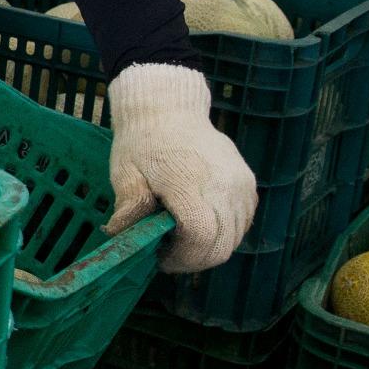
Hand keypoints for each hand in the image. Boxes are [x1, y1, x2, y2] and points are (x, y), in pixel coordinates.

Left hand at [103, 63, 256, 272]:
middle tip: (170, 252)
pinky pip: (243, 222)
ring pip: (234, 239)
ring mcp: (240, 185)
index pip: (200, 238)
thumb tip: (120, 236)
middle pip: (221, 247)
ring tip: (183, 235)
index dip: (181, 258)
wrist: (169, 108)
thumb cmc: (142, 142)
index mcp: (189, 183)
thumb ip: (128, 207)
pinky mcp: (248, 183)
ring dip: (210, 247)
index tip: (160, 256)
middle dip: (193, 260)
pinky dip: (225, 232)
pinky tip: (201, 223)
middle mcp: (224, 186)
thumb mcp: (125, 173)